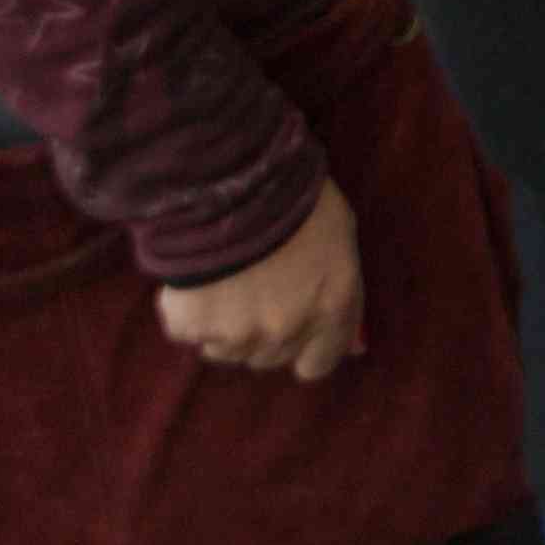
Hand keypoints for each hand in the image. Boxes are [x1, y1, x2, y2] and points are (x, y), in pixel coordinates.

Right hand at [156, 179, 361, 381]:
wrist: (234, 182)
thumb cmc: (297, 196)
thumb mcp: (340, 236)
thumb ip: (342, 290)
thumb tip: (356, 344)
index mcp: (332, 307)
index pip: (319, 362)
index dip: (305, 348)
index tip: (293, 331)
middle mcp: (288, 330)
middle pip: (270, 357)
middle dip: (263, 332)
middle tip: (254, 291)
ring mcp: (238, 334)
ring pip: (226, 351)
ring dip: (223, 327)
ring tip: (223, 282)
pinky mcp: (192, 327)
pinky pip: (187, 333)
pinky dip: (188, 313)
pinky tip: (195, 279)